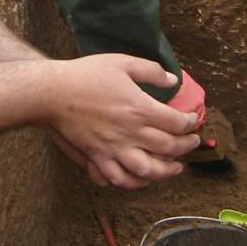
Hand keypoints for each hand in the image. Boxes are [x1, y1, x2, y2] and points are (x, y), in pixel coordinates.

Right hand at [43, 55, 202, 189]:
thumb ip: (151, 70)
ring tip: (176, 168)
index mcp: (139, 108)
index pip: (176, 123)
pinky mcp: (97, 156)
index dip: (190, 124)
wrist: (53, 92)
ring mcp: (113, 148)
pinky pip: (118, 178)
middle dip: (186, 147)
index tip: (193, 121)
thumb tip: (173, 79)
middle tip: (193, 143)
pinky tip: (143, 178)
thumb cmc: (87, 74)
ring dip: (167, 172)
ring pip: (148, 171)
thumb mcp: (122, 62)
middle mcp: (129, 132)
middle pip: (168, 148)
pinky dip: (134, 183)